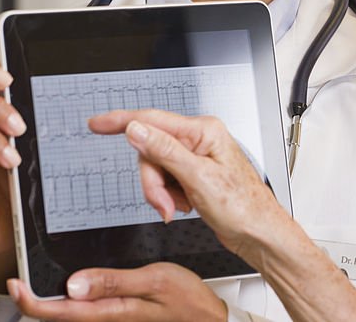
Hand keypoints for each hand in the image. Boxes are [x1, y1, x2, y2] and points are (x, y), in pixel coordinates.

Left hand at [6, 263, 227, 320]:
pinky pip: (89, 313)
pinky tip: (72, 289)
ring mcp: (114, 321)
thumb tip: (73, 284)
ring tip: (36, 282)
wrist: (209, 318)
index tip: (15, 283)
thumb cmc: (188, 300)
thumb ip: (114, 282)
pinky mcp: (121, 318)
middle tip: (19, 279)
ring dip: (52, 302)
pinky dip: (72, 301)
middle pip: (60, 316)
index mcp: (111, 312)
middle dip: (35, 301)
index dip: (31, 301)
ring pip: (73, 315)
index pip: (60, 312)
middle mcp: (108, 320)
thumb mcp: (154, 280)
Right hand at [91, 110, 355, 320]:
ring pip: (156, 169)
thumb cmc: (243, 207)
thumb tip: (136, 130)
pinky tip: (184, 206)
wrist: (258, 234)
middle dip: (152, 181)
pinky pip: (166, 182)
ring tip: (178, 208)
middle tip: (163, 202)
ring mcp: (197, 158)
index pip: (152, 120)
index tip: (97, 124)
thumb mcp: (198, 179)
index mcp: (203, 131)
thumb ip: (164, 152)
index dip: (120, 122)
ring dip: (160, 193)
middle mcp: (200, 140)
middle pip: (150, 151)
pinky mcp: (195, 175)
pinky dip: (168, 197)